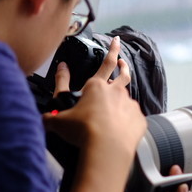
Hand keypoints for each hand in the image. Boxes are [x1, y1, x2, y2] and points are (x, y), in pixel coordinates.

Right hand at [44, 37, 144, 155]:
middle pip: (123, 74)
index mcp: (96, 86)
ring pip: (128, 96)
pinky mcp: (138, 121)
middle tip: (122, 63)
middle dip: (123, 66)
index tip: (117, 40)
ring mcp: (129, 106)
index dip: (112, 49)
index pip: (107, 62)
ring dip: (123, 96)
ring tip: (118, 102)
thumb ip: (53, 99)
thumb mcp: (59, 116)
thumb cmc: (82, 131)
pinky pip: (134, 116)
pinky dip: (128, 118)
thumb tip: (54, 78)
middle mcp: (116, 92)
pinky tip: (122, 126)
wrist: (106, 150)